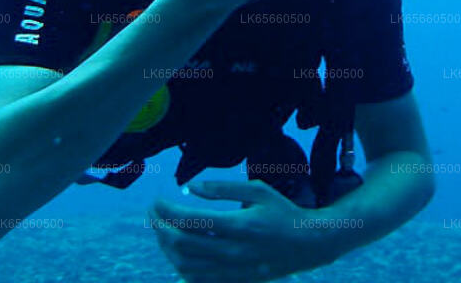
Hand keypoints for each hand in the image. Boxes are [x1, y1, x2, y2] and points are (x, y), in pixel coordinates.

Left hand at [149, 180, 344, 282]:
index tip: (157, 200)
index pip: (190, 220)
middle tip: (152, 214)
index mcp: (239, 225)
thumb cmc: (282, 212)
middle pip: (182, 244)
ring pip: (185, 265)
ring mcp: (233, 270)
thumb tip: (191, 187)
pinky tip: (176, 252)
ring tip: (161, 231)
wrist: (308, 244)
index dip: (166, 210)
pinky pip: (198, 280)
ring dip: (166, 248)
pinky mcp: (234, 280)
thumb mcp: (258, 190)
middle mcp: (233, 251)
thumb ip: (223, 188)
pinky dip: (180, 267)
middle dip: (159, 227)